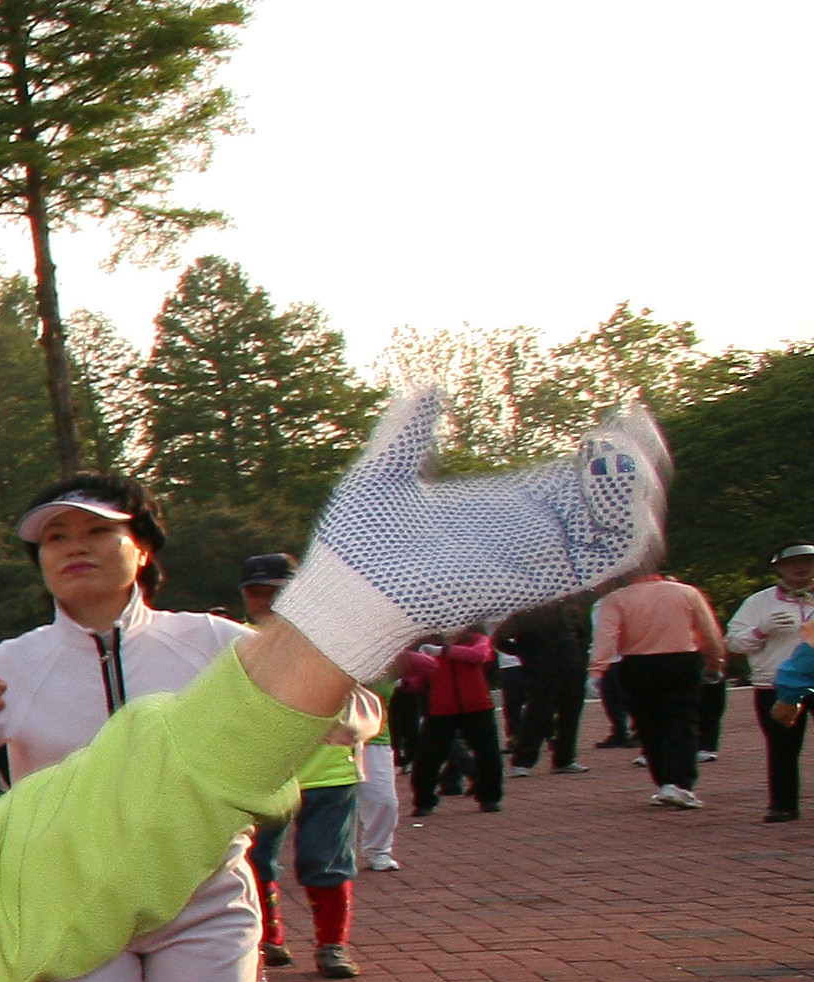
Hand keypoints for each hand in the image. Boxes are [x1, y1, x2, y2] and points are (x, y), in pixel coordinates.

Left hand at [278, 388, 668, 681]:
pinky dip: (622, 529)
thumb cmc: (354, 542)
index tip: (630, 410)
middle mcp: (531, 530)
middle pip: (615, 500)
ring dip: (636, 492)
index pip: (582, 475)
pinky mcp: (532, 581)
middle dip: (640, 463)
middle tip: (636, 427)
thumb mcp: (383, 472)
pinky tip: (615, 489)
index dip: (616, 446)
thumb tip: (425, 389)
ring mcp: (534, 557)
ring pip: (620, 529)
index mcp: (507, 503)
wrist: (341, 592)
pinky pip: (598, 562)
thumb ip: (409, 432)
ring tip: (626, 454)